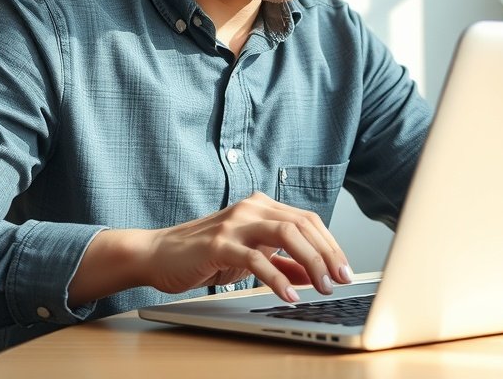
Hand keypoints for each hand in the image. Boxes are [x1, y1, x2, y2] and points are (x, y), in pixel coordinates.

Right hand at [142, 192, 353, 302]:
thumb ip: (281, 262)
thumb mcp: (249, 256)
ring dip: (311, 263)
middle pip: (302, 225)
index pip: (308, 220)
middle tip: (340, 280)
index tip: (344, 270)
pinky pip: (257, 259)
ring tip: (322, 287)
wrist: (158, 254)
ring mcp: (234, 224)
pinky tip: (289, 295)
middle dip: (327, 254)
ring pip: (286, 234)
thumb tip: (314, 275)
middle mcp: (251, 208)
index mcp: (261, 207)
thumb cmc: (203, 255)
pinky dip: (277, 279)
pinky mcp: (218, 244)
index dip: (330, 245)